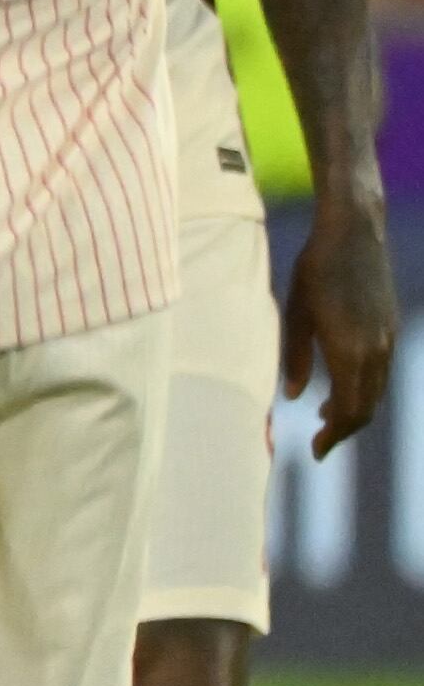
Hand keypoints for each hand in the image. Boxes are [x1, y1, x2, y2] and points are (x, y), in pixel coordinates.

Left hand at [287, 195, 395, 455]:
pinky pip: (380, 372)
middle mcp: (376, 350)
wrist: (354, 233)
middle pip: (366, 408)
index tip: (315, 452)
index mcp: (350, 350)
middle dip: (343, 430)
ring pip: (375, 391)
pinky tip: (342, 386)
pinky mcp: (390, 328)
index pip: (350, 411)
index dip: (333, 437)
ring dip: (354, 410)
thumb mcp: (296, 314)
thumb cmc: (315, 270)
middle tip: (319, 443)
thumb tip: (294, 397)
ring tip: (326, 418)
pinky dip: (363, 389)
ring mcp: (388, 339)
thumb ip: (297, 358)